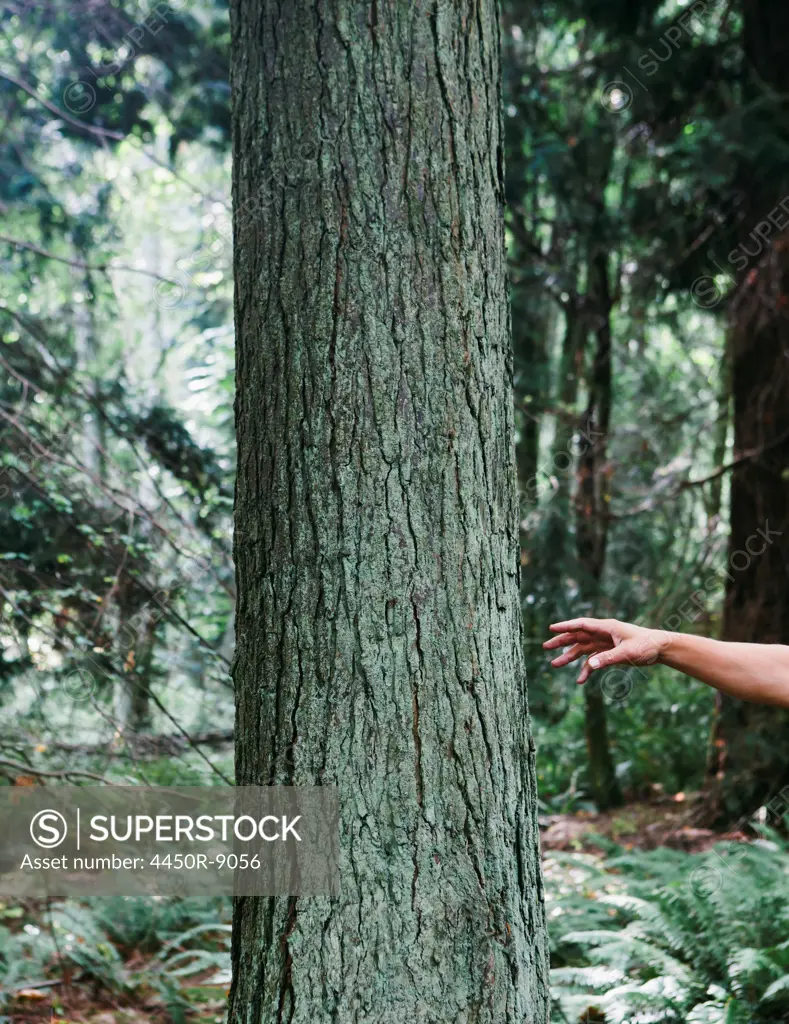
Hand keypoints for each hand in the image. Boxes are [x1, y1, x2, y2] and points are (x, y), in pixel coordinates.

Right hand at [543, 617, 670, 684]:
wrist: (661, 649)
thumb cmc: (646, 645)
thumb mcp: (626, 653)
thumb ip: (607, 659)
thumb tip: (590, 666)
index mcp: (606, 627)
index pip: (581, 625)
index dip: (565, 626)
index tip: (551, 629)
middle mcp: (603, 634)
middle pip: (578, 636)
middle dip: (562, 641)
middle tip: (546, 646)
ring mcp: (606, 643)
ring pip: (583, 649)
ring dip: (570, 657)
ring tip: (555, 664)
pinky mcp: (610, 653)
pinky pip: (594, 661)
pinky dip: (587, 670)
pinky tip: (580, 680)